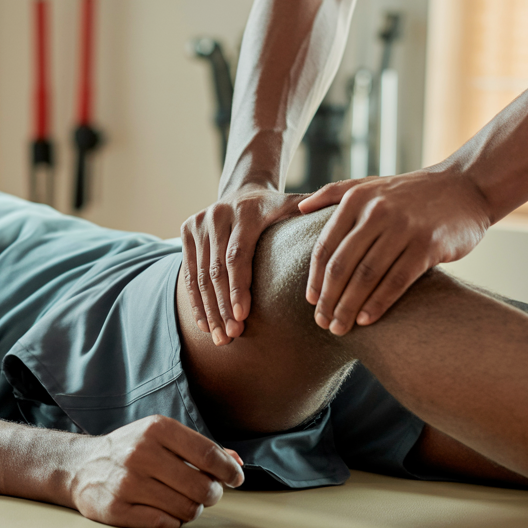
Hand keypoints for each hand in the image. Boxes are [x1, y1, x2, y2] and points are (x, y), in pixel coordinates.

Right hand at [69, 416, 244, 527]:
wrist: (81, 466)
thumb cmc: (131, 450)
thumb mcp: (162, 436)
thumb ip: (201, 448)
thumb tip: (237, 464)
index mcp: (156, 429)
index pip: (208, 454)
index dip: (229, 471)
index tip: (235, 479)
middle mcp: (141, 453)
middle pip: (202, 486)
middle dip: (212, 494)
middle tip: (205, 493)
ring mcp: (127, 483)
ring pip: (187, 509)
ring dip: (192, 509)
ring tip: (181, 500)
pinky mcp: (116, 509)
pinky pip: (165, 523)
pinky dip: (171, 520)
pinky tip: (163, 509)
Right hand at [181, 185, 303, 345]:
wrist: (243, 190)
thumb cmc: (275, 208)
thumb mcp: (294, 205)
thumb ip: (315, 214)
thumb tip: (340, 220)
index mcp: (246, 211)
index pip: (237, 255)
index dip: (238, 288)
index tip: (243, 317)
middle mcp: (217, 215)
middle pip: (216, 270)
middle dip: (223, 306)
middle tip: (231, 336)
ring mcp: (198, 224)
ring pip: (200, 275)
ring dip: (209, 310)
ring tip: (219, 337)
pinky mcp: (186, 233)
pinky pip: (188, 273)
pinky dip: (196, 301)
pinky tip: (205, 324)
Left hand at [297, 167, 490, 334]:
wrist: (466, 187)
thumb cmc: (412, 192)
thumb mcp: (371, 184)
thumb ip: (334, 193)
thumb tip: (299, 208)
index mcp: (357, 199)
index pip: (326, 246)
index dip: (315, 278)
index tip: (310, 302)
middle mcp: (377, 212)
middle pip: (342, 265)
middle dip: (328, 298)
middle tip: (322, 322)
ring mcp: (404, 228)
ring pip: (367, 276)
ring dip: (349, 306)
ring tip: (340, 327)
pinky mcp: (428, 245)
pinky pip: (397, 281)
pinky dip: (379, 303)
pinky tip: (367, 320)